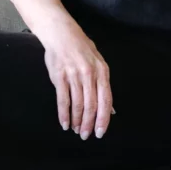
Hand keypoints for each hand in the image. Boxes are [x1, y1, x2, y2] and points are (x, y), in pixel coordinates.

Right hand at [40, 20, 113, 139]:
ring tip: (76, 130)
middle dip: (89, 124)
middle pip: (91, 105)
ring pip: (78, 105)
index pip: (106, 100)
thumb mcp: (98, 62)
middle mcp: (89, 74)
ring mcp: (74, 75)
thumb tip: (111, 109)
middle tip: (86, 135)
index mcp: (102, 71)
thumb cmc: (80, 47)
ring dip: (77, 121)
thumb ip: (103, 85)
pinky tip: (64, 123)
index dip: (103, 118)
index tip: (100, 132)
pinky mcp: (59, 76)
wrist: (60, 33)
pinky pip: (63, 100)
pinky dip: (64, 114)